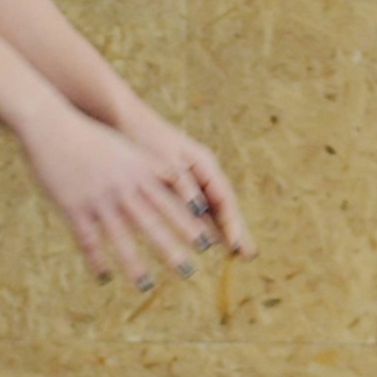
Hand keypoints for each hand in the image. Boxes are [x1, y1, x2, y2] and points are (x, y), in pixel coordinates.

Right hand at [24, 109, 213, 286]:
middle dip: (171, 248)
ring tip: (147, 285)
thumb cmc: (92, 138)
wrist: (52, 126)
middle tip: (188, 272)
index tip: (207, 243)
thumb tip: (179, 183)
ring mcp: (98, 198)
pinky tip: (104, 278)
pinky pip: (88, 240)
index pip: (170, 201)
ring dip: (134, 264)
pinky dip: (97, 261)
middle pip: (151, 222)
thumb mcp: (127, 150)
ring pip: (120, 236)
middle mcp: (123, 186)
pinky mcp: (73, 207)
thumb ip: (151, 169)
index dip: (189, 223)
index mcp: (139, 170)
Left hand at [112, 102, 258, 263]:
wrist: (126, 121)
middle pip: (225, 205)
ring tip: (237, 252)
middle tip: (250, 255)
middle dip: (237, 229)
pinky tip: (209, 240)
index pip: (225, 199)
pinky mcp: (180, 182)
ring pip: (214, 207)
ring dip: (225, 229)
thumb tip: (202, 210)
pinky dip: (207, 223)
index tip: (237, 246)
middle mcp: (204, 171)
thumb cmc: (145, 140)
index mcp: (205, 164)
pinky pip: (199, 206)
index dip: (232, 223)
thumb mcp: (165, 163)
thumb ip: (183, 186)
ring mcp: (194, 177)